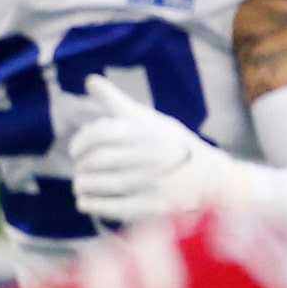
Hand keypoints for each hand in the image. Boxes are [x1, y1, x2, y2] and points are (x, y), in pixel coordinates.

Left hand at [68, 77, 231, 222]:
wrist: (211, 180)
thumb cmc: (173, 146)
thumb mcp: (150, 120)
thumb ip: (117, 103)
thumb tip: (90, 80)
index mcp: (146, 132)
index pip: (101, 134)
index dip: (81, 142)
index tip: (75, 150)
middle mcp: (148, 156)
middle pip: (98, 160)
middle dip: (82, 165)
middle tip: (80, 168)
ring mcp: (150, 183)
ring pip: (101, 184)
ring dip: (83, 185)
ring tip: (80, 185)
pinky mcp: (152, 207)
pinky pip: (111, 207)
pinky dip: (92, 204)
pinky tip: (84, 202)